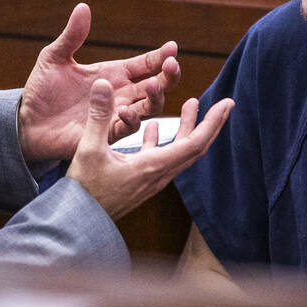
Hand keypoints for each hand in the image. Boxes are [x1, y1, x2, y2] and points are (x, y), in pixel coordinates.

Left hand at [18, 3, 180, 162]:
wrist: (27, 121)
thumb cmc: (42, 90)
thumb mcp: (54, 58)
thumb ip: (72, 36)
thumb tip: (83, 7)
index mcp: (113, 74)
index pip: (146, 64)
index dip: (161, 56)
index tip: (172, 47)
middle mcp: (120, 94)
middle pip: (157, 86)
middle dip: (169, 76)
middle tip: (172, 65)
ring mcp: (115, 115)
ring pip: (150, 108)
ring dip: (156, 97)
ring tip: (152, 83)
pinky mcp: (104, 134)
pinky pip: (127, 129)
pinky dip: (131, 120)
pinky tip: (126, 110)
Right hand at [65, 78, 231, 220]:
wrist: (78, 223)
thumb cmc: (84, 191)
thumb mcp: (89, 149)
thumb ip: (99, 115)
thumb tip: (104, 83)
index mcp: (153, 166)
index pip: (194, 143)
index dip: (213, 122)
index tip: (227, 103)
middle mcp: (159, 174)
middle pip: (195, 147)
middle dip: (209, 122)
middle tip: (222, 102)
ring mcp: (151, 180)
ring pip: (179, 151)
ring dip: (187, 128)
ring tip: (190, 105)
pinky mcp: (141, 182)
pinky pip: (161, 157)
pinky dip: (163, 140)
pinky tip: (154, 128)